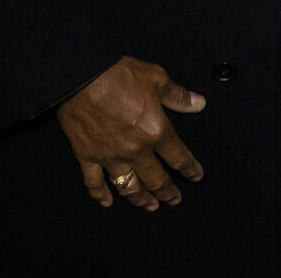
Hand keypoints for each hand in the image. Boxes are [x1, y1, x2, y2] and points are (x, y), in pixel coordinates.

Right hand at [56, 56, 205, 210]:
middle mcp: (135, 150)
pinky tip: (108, 203)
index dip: (190, 169)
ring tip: (150, 206)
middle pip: (156, 179)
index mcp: (155, 131)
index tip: (196, 176)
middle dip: (168, 192)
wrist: (81, 75)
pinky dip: (101, 195)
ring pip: (128, 187)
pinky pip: (94, 183)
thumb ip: (178, 96)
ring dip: (141, 200)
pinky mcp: (87, 156)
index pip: (179, 157)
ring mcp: (109, 156)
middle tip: (175, 200)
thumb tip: (199, 103)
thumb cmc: (120, 74)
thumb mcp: (157, 78)